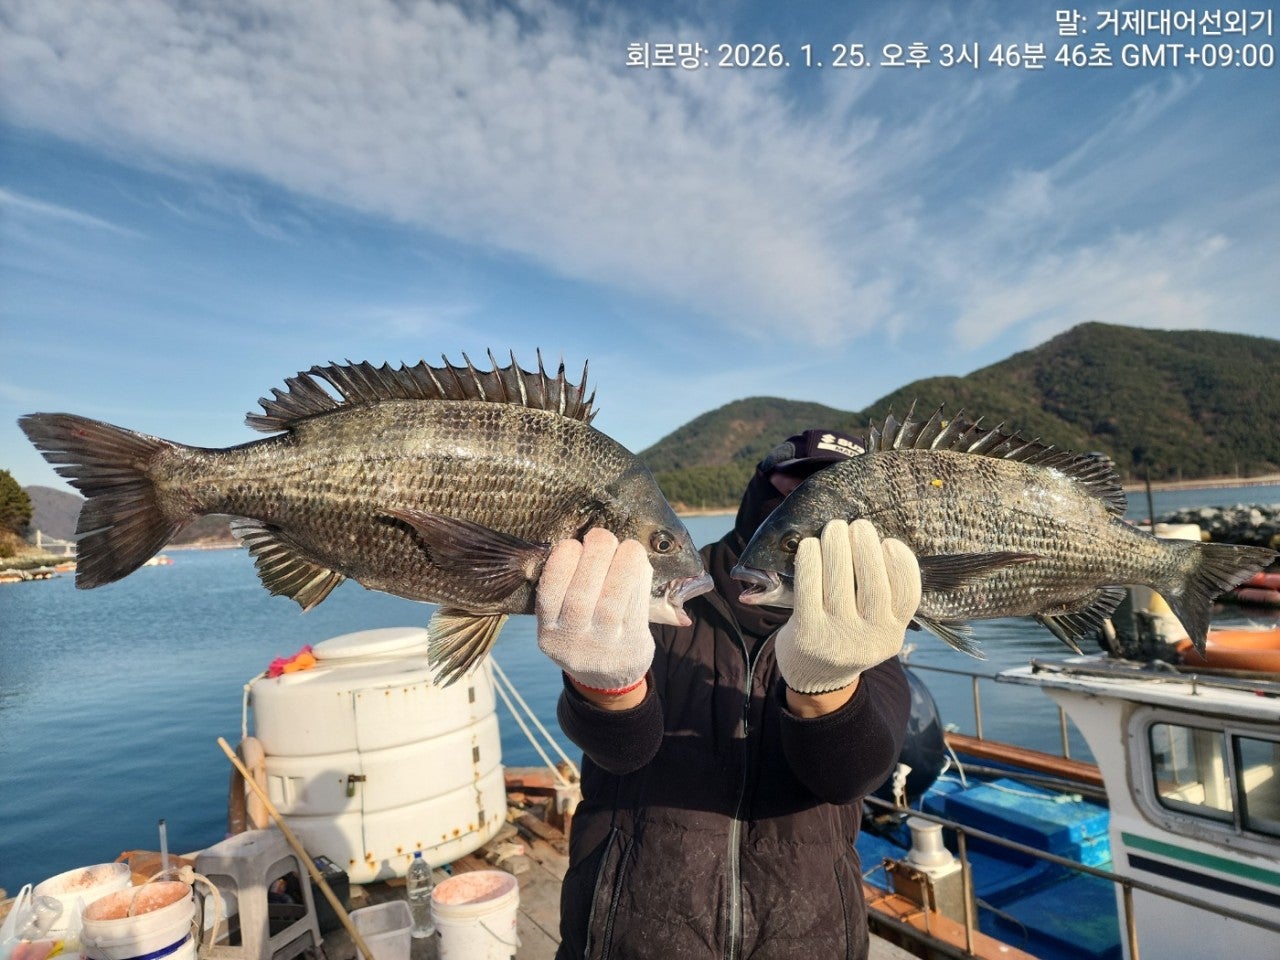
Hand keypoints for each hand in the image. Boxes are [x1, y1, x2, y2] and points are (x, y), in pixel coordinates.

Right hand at [537, 527, 655, 697]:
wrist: (609, 680)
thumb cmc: (585, 634)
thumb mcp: (562, 622)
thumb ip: (565, 590)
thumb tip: (587, 543)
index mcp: (549, 632)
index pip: (549, 592)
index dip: (561, 561)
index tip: (573, 543)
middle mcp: (572, 643)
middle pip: (581, 595)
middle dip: (594, 555)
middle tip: (601, 536)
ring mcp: (603, 648)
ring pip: (611, 601)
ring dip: (621, 564)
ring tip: (626, 546)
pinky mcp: (632, 647)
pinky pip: (636, 608)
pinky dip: (638, 580)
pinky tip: (639, 564)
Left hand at [775, 518, 920, 695]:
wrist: (814, 679)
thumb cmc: (848, 636)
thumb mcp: (875, 626)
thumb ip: (882, 596)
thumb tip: (875, 541)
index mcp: (893, 633)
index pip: (908, 595)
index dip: (901, 563)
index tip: (889, 542)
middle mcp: (870, 638)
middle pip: (873, 584)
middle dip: (865, 546)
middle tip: (857, 525)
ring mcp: (838, 638)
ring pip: (840, 581)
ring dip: (836, 545)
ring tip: (834, 528)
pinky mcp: (807, 634)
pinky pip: (809, 588)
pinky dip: (810, 560)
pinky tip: (809, 545)